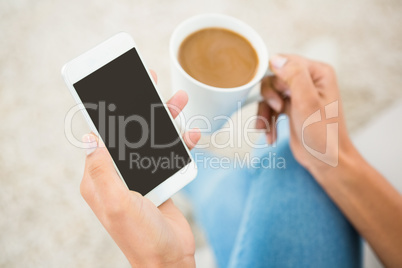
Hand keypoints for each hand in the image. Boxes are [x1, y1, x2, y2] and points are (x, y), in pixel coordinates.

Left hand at [80, 71, 199, 266]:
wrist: (169, 258)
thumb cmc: (141, 236)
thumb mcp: (118, 202)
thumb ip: (102, 169)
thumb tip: (89, 137)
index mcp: (99, 178)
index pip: (102, 135)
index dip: (109, 110)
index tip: (117, 86)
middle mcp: (117, 174)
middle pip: (129, 132)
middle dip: (142, 107)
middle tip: (151, 83)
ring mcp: (139, 176)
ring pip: (151, 139)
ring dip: (165, 120)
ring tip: (179, 101)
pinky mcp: (158, 180)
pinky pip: (168, 154)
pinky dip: (180, 143)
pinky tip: (192, 134)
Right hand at [257, 54, 353, 173]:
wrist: (326, 161)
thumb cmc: (323, 135)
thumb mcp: (308, 103)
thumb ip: (294, 76)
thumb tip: (275, 58)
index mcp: (317, 73)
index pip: (285, 62)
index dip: (275, 78)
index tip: (276, 99)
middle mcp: (308, 81)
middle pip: (274, 78)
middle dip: (269, 97)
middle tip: (277, 110)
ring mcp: (298, 95)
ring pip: (269, 94)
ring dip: (265, 112)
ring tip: (267, 129)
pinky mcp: (290, 108)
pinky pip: (270, 108)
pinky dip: (267, 121)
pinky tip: (270, 135)